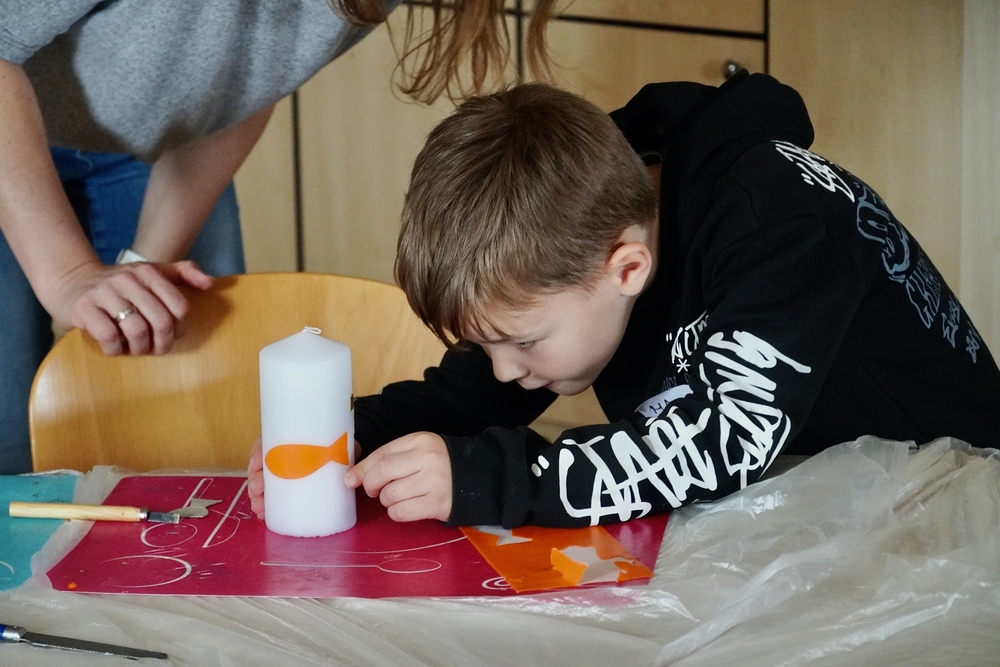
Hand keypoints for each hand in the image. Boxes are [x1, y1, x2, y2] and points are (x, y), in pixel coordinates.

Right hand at [58, 259, 211, 355]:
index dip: (181, 328)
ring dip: (140, 348)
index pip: (179, 306)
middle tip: (156, 349)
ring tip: (136, 349)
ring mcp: (104, 293)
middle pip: (161, 321)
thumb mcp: (152, 272)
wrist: (71, 281)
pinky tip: (116, 348)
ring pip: (137, 330)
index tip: (173, 334)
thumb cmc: (121, 284)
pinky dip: (116, 349)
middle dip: (163, 343)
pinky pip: (109, 337)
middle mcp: (127, 280)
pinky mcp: (83, 309)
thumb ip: (183, 273)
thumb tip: (209, 283)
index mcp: (148, 272)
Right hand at [248, 439, 362, 522]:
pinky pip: (269, 494)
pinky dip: (264, 504)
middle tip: (258, 490)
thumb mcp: (339, 447)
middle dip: (254, 479)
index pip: (266, 442)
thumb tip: (347, 474)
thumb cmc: (336, 448)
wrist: (340, 456)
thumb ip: (342, 455)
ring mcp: (281, 472)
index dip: (257, 452)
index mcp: (289, 440)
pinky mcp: (285, 486)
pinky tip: (263, 514)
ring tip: (260, 508)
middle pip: (260, 465)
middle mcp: (281, 455)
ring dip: (256, 496)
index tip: (256, 463)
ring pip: (261, 481)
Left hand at [344, 432, 451, 522]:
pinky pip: (401, 512)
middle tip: (375, 491)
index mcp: (420, 441)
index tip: (351, 480)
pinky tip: (405, 507)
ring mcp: (434, 481)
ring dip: (386, 501)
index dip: (362, 469)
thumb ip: (386, 459)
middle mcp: (427, 458)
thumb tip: (351, 478)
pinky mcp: (437, 503)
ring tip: (396, 498)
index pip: (382, 454)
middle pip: (383, 473)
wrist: (476, 477)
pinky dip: (396, 513)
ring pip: (390, 495)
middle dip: (371, 485)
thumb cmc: (438, 465)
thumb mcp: (416, 452)